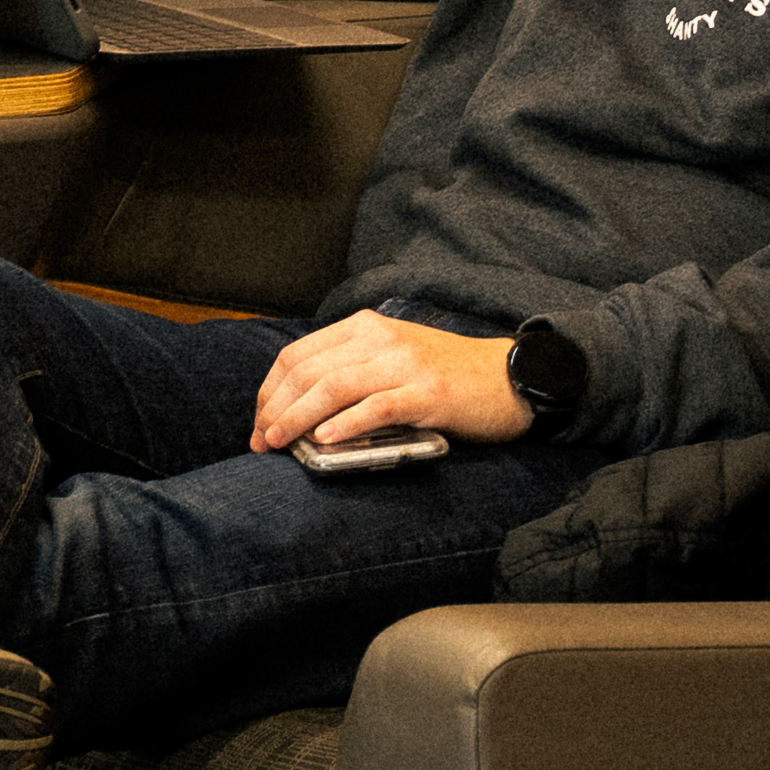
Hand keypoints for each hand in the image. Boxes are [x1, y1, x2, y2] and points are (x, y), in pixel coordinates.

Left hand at [251, 311, 527, 458]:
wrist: (510, 376)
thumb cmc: (446, 374)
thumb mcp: (392, 356)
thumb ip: (351, 370)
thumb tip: (297, 410)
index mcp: (365, 327)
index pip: (297, 354)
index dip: (268, 390)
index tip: (258, 422)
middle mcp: (381, 339)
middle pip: (308, 371)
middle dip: (274, 408)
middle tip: (261, 441)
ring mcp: (405, 364)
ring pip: (334, 387)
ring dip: (298, 418)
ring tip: (280, 442)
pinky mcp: (429, 393)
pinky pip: (377, 407)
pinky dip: (346, 424)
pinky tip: (325, 441)